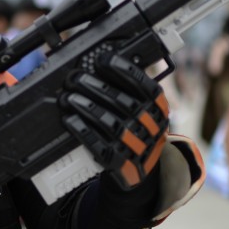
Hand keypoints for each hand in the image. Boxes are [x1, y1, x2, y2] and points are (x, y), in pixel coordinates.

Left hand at [60, 53, 169, 188]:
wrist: (142, 168)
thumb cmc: (137, 129)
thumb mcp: (145, 109)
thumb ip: (130, 89)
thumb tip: (101, 64)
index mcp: (159, 108)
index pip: (144, 85)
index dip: (123, 70)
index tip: (102, 60)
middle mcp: (151, 127)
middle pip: (122, 103)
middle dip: (96, 87)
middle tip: (76, 78)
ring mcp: (137, 147)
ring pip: (110, 124)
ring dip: (87, 108)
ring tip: (69, 97)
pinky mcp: (122, 164)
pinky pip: (100, 147)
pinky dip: (83, 131)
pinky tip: (70, 120)